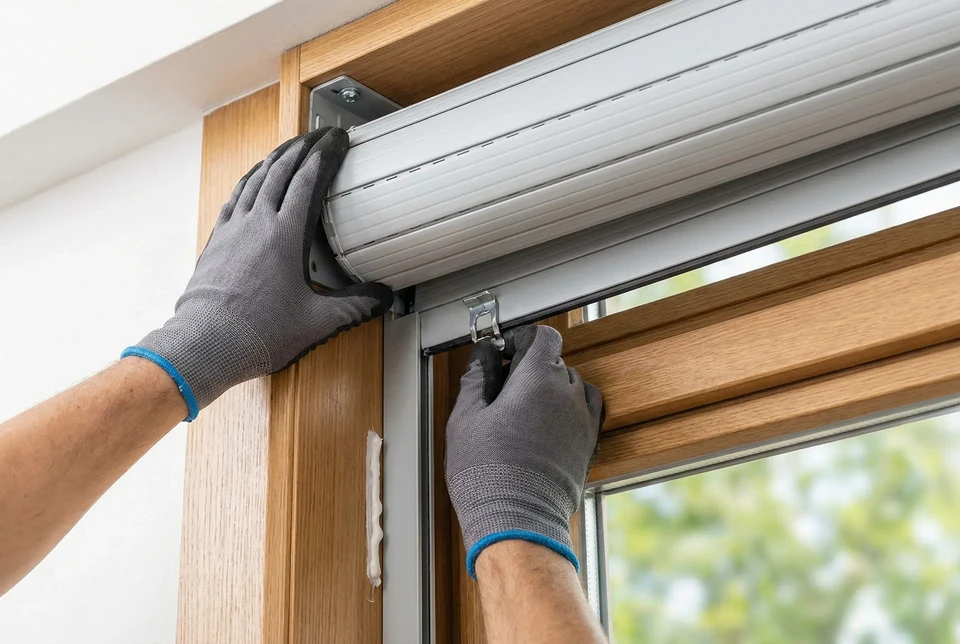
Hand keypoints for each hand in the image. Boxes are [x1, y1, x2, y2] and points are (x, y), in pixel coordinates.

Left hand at [124, 127, 392, 419]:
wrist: (206, 343)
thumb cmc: (257, 333)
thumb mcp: (316, 321)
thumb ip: (353, 306)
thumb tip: (381, 298)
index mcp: (284, 236)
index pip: (307, 181)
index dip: (324, 155)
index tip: (336, 140)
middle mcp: (257, 224)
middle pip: (280, 170)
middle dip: (302, 148)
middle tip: (318, 136)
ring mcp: (233, 229)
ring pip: (255, 180)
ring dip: (274, 159)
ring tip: (289, 149)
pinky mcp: (217, 241)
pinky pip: (235, 199)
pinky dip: (248, 182)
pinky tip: (252, 181)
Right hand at [445, 325, 603, 577]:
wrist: (518, 521)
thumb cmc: (487, 473)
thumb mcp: (466, 419)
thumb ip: (476, 380)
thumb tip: (483, 358)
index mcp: (537, 379)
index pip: (542, 337)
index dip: (521, 340)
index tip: (502, 353)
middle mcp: (567, 394)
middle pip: (555, 362)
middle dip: (529, 368)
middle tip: (502, 390)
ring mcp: (583, 420)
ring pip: (572, 386)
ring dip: (551, 389)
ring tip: (524, 411)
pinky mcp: (589, 445)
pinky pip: (586, 412)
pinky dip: (569, 410)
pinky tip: (546, 426)